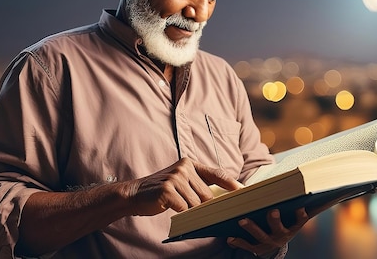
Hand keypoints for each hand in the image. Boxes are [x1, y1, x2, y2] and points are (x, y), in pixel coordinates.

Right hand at [122, 157, 242, 215]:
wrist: (134, 194)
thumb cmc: (161, 191)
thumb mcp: (181, 182)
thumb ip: (198, 185)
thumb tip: (220, 198)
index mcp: (190, 163)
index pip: (216, 173)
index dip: (230, 183)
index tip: (242, 190)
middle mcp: (184, 167)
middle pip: (206, 194)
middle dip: (202, 205)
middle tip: (190, 207)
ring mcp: (175, 177)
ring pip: (195, 203)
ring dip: (188, 209)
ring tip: (175, 204)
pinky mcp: (167, 189)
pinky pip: (183, 208)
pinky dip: (179, 212)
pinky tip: (169, 206)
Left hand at [227, 208, 309, 257]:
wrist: (277, 244)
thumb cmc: (285, 220)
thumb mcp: (294, 214)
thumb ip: (301, 202)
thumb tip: (316, 187)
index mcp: (293, 226)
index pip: (300, 220)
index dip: (300, 215)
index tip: (300, 207)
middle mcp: (283, 235)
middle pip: (279, 228)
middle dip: (275, 220)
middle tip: (272, 211)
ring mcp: (270, 242)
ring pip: (261, 236)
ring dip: (252, 228)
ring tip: (242, 220)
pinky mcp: (258, 248)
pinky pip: (248, 246)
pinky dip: (239, 242)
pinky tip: (230, 237)